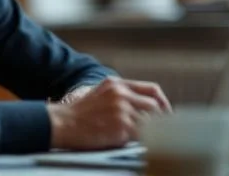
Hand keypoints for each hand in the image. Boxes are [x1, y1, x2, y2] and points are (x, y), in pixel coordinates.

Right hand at [46, 77, 170, 150]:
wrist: (62, 123)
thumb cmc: (79, 114)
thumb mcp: (100, 94)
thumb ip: (120, 97)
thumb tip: (142, 110)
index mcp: (117, 84)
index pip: (152, 89)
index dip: (163, 103)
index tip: (167, 114)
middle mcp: (121, 94)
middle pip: (154, 106)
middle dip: (162, 120)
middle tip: (164, 131)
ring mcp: (122, 109)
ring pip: (151, 122)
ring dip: (152, 132)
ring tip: (151, 139)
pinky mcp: (121, 126)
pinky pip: (142, 135)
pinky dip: (144, 141)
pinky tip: (141, 145)